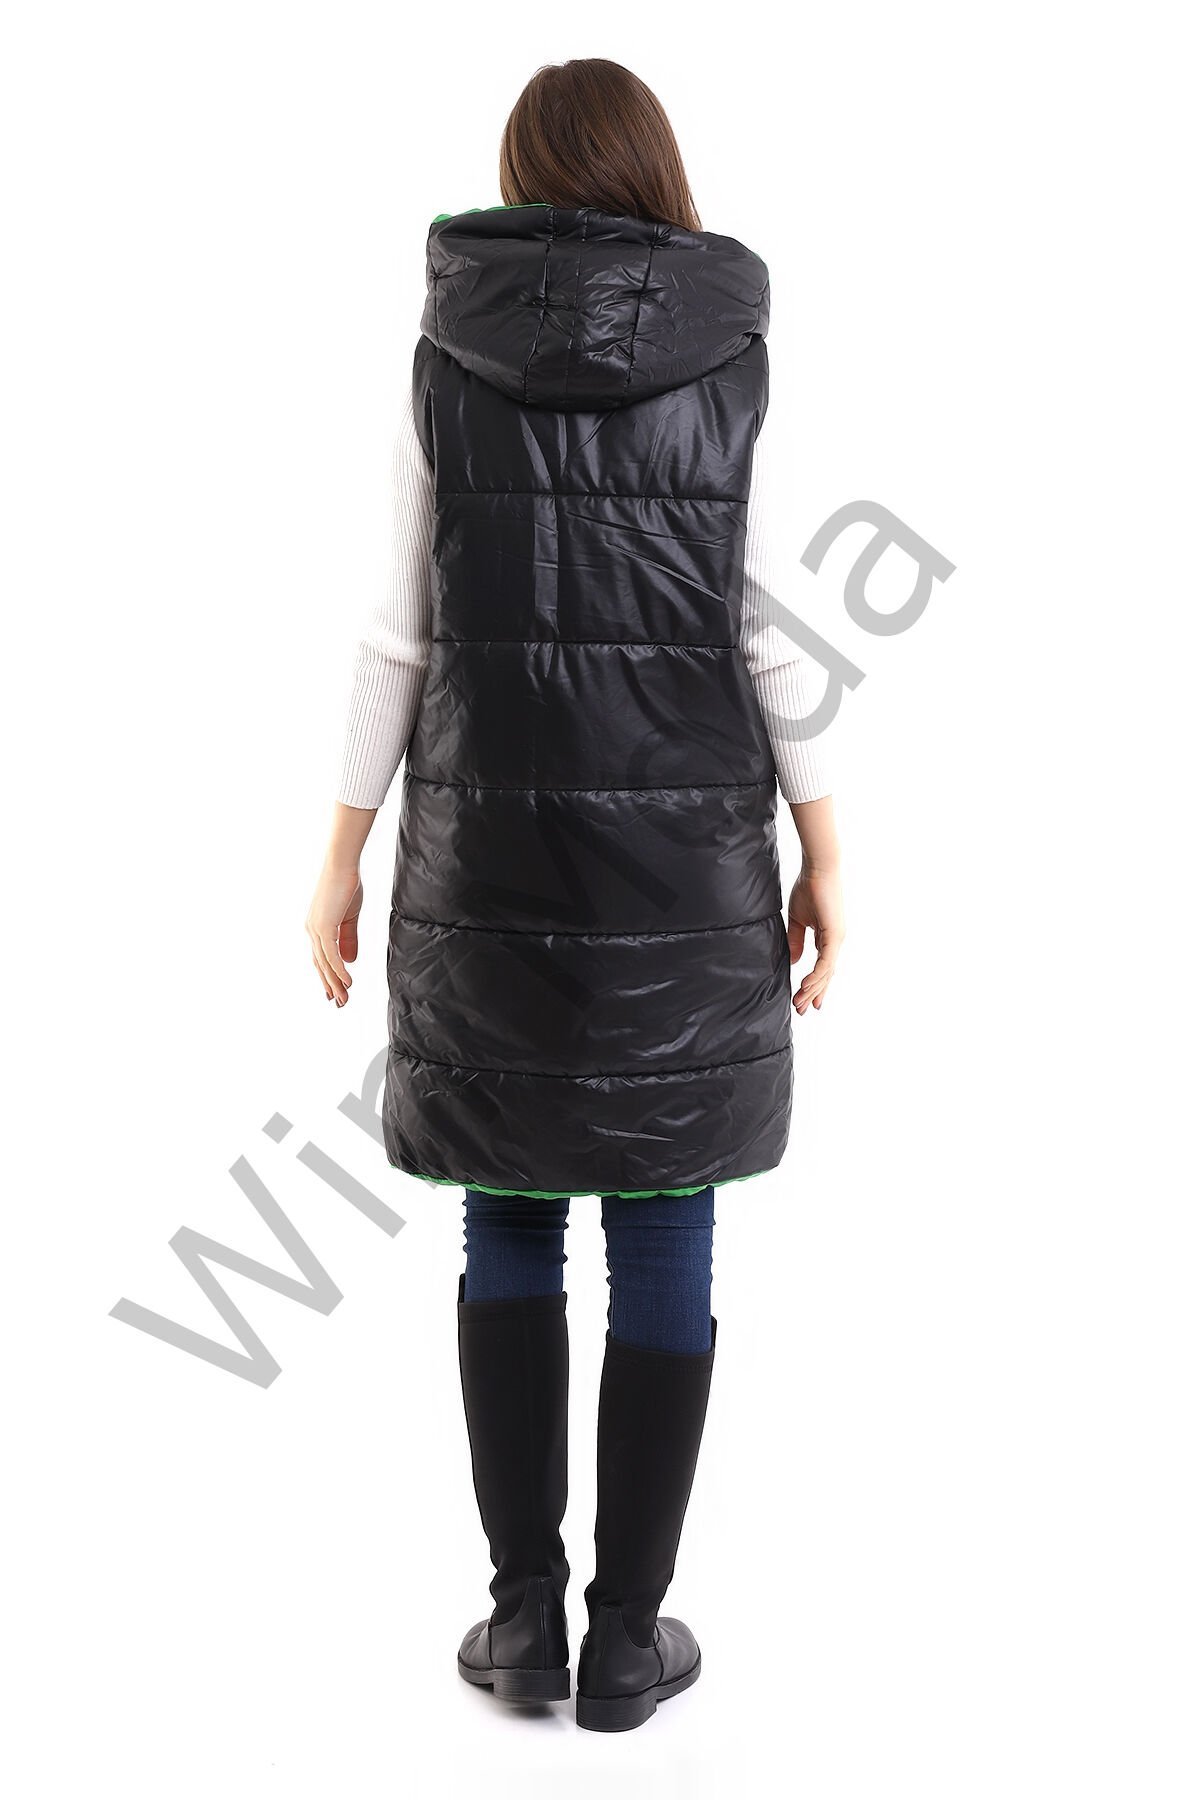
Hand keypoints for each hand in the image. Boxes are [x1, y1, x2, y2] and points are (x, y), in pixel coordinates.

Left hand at [306, 863, 362, 1004]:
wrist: (343, 866)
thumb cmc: (346, 886)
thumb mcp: (350, 917)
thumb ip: (349, 939)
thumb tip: (350, 962)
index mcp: (317, 928)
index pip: (321, 958)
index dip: (328, 977)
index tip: (335, 993)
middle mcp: (312, 931)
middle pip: (320, 965)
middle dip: (330, 985)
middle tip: (339, 1003)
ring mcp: (316, 929)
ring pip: (325, 963)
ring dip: (335, 983)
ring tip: (344, 998)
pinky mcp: (324, 926)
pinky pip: (331, 954)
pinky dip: (339, 969)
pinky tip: (347, 981)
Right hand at [786, 865, 844, 1014]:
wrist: (817, 868)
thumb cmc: (808, 888)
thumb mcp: (797, 920)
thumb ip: (795, 940)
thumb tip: (794, 961)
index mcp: (827, 937)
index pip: (822, 967)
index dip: (814, 985)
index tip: (805, 1000)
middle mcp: (835, 941)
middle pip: (826, 974)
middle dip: (814, 993)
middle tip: (803, 1010)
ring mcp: (837, 938)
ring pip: (826, 972)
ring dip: (812, 989)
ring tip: (800, 1003)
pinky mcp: (835, 934)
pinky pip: (826, 961)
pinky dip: (816, 975)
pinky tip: (806, 986)